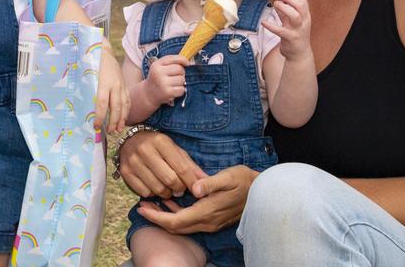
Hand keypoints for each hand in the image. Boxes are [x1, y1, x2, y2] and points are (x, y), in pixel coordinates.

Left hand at [93, 47, 129, 133]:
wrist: (104, 51)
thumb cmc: (91, 63)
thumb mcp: (86, 74)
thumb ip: (85, 89)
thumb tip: (77, 106)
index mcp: (103, 82)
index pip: (102, 103)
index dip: (100, 116)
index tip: (96, 126)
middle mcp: (115, 84)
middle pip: (116, 107)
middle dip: (113, 121)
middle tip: (109, 132)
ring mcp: (121, 85)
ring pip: (124, 105)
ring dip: (122, 119)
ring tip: (118, 130)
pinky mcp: (124, 85)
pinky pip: (128, 100)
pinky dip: (127, 111)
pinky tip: (124, 119)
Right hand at [117, 129, 206, 198]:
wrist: (130, 141)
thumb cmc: (158, 147)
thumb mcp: (175, 150)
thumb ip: (190, 166)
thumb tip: (206, 181)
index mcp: (161, 142)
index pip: (181, 168)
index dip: (192, 182)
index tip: (197, 190)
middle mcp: (145, 150)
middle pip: (170, 180)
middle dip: (179, 189)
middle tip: (180, 189)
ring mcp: (133, 162)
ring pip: (157, 188)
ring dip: (166, 193)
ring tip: (168, 188)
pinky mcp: (125, 172)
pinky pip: (144, 192)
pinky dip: (152, 193)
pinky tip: (154, 186)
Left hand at [136, 165, 258, 234]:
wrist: (264, 192)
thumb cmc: (245, 181)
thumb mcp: (228, 176)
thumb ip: (209, 183)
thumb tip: (193, 188)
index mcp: (206, 212)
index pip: (174, 222)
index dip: (156, 217)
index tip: (141, 207)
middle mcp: (207, 222)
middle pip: (175, 227)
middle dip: (156, 218)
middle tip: (142, 205)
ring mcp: (210, 223)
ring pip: (182, 226)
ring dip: (165, 217)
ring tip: (152, 203)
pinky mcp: (213, 220)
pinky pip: (190, 222)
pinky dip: (177, 215)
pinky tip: (171, 203)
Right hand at [144, 54, 189, 104]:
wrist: (148, 94)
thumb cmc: (157, 78)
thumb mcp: (159, 66)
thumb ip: (171, 61)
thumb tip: (187, 62)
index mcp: (157, 65)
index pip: (174, 59)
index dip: (183, 60)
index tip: (186, 63)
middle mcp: (159, 73)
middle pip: (180, 69)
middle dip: (181, 73)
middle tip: (175, 76)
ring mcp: (163, 83)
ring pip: (182, 80)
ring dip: (180, 83)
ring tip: (172, 84)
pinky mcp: (168, 92)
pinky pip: (181, 89)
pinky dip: (180, 90)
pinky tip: (173, 90)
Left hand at [267, 0, 311, 60]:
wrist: (300, 55)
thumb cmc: (295, 36)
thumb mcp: (292, 23)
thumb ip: (285, 13)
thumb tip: (278, 2)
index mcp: (305, 17)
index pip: (303, 2)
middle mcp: (303, 22)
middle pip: (301, 6)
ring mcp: (297, 30)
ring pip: (294, 16)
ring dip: (283, 8)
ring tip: (275, 5)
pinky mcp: (290, 39)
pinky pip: (280, 30)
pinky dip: (271, 26)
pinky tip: (264, 22)